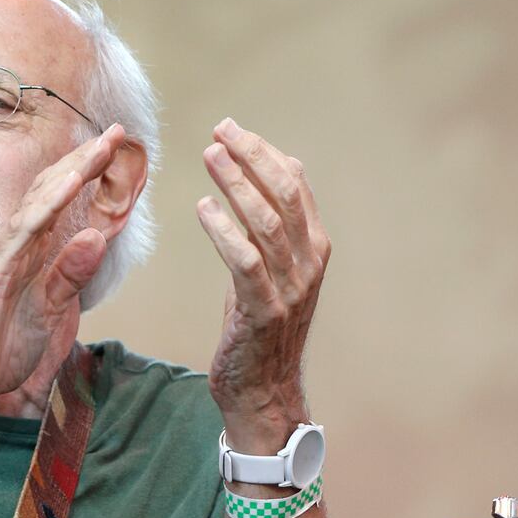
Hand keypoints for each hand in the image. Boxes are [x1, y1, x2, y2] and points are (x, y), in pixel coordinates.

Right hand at [0, 124, 124, 413]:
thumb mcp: (48, 314)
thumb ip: (69, 277)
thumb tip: (96, 238)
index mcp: (27, 256)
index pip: (58, 206)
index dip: (85, 177)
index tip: (113, 152)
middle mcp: (14, 247)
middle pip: (52, 192)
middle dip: (84, 160)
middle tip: (116, 132)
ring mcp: (3, 256)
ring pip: (41, 202)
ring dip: (73, 171)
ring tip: (102, 145)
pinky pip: (26, 230)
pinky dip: (50, 204)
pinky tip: (71, 182)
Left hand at [196, 118, 331, 452]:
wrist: (262, 389)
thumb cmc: (259, 326)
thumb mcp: (270, 270)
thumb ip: (271, 226)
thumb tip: (276, 170)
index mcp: (314, 248)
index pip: (296, 186)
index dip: (265, 153)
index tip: (234, 129)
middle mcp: (309, 263)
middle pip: (285, 194)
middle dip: (252, 157)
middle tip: (221, 130)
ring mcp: (291, 287)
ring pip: (267, 222)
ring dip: (237, 184)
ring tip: (209, 156)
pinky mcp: (264, 309)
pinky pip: (245, 261)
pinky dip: (224, 230)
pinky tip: (203, 208)